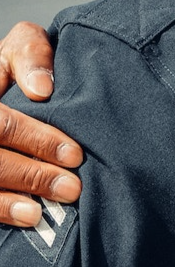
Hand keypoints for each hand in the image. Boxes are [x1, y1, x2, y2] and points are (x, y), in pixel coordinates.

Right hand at [0, 23, 81, 227]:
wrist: (6, 83)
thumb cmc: (18, 66)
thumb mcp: (22, 47)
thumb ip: (32, 55)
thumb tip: (42, 89)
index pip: (3, 124)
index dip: (37, 141)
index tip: (75, 155)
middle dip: (30, 176)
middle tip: (71, 188)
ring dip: (7, 202)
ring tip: (41, 212)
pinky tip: (25, 219)